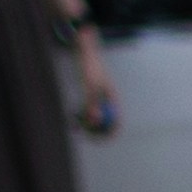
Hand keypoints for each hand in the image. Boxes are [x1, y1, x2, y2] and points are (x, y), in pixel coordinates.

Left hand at [68, 21, 117, 136]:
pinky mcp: (89, 94)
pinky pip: (87, 109)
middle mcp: (107, 100)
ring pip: (95, 116)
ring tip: (78, 127)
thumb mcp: (90, 86)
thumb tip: (94, 120)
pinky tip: (74, 118)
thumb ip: (91, 104)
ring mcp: (99, 97)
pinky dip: (81, 114)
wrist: (84, 51)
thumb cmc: (89, 67)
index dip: (111, 133)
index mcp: (113, 99)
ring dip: (87, 123)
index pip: (117, 121)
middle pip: (106, 121)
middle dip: (97, 131)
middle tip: (88, 137)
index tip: (101, 140)